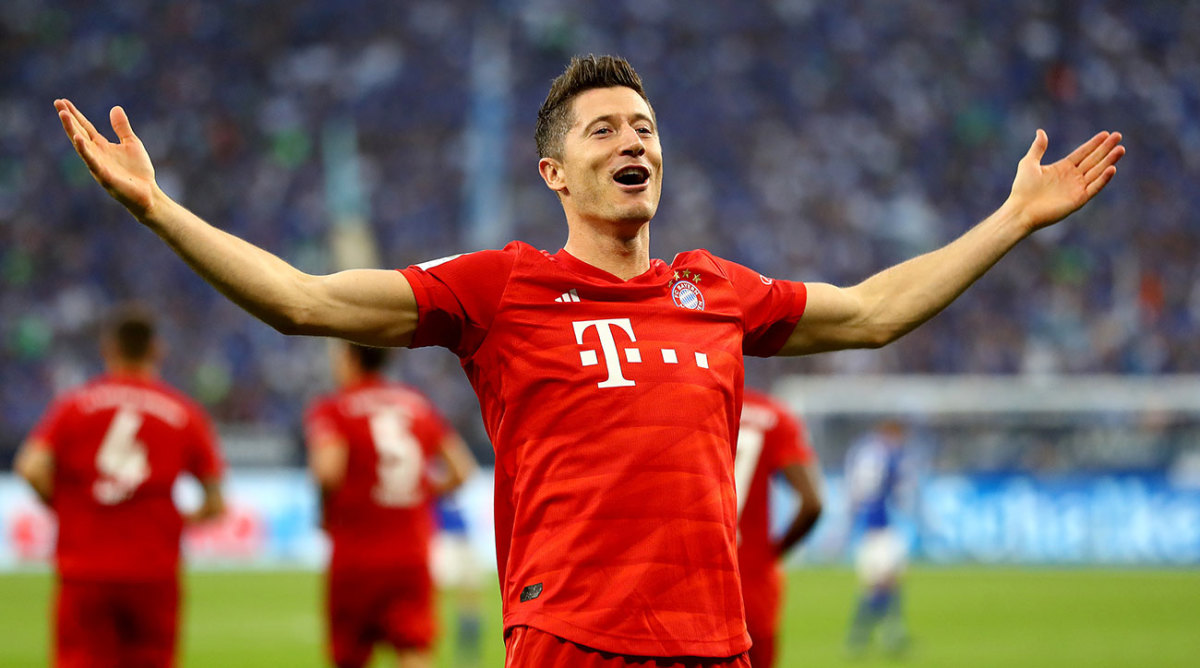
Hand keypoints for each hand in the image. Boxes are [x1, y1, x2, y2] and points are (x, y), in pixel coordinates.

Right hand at [55, 99, 157, 217]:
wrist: (148, 194)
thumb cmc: (138, 171)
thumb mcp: (131, 143)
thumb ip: (122, 128)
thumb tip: (115, 108)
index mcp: (102, 146)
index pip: (85, 127)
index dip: (75, 114)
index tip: (62, 101)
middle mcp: (96, 154)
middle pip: (79, 133)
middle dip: (68, 119)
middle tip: (57, 103)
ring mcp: (98, 165)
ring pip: (81, 145)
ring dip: (72, 130)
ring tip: (63, 115)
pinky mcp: (104, 176)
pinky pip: (92, 162)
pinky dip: (84, 151)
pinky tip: (78, 139)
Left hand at [1007, 129, 1124, 231]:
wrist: (1020, 210)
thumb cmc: (1022, 188)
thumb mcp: (1029, 163)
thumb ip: (1038, 148)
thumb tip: (1041, 131)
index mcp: (1062, 168)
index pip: (1082, 153)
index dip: (1094, 144)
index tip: (1105, 133)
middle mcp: (1072, 177)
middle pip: (1093, 160)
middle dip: (1106, 148)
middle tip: (1118, 136)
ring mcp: (1076, 188)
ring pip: (1097, 171)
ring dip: (1109, 161)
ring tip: (1120, 149)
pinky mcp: (1078, 200)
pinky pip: (1094, 188)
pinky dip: (1103, 179)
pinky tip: (1112, 168)